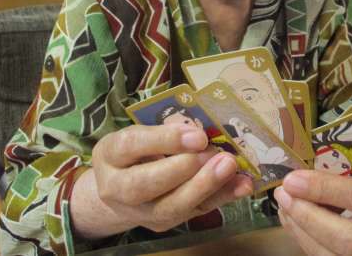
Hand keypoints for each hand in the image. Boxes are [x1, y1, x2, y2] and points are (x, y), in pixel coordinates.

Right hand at [71, 124, 252, 238]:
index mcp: (110, 155)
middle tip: (212, 152)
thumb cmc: (134, 152)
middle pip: (144, 185)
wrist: (117, 188)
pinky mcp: (164, 223)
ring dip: (204, 186)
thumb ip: (164, 131)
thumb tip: (202, 128)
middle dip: (182, 169)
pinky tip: (242, 184)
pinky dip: (221, 197)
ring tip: (229, 166)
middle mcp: (117, 188)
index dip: (164, 140)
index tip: (196, 134)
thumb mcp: (139, 133)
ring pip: (170, 207)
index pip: (131, 146)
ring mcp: (141, 212)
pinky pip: (195, 212)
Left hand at [274, 167, 351, 255]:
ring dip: (301, 230)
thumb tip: (299, 170)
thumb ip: (345, 169)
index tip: (293, 180)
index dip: (324, 190)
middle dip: (308, 217)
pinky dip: (306, 239)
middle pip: (350, 240)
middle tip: (284, 194)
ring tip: (284, 205)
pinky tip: (292, 219)